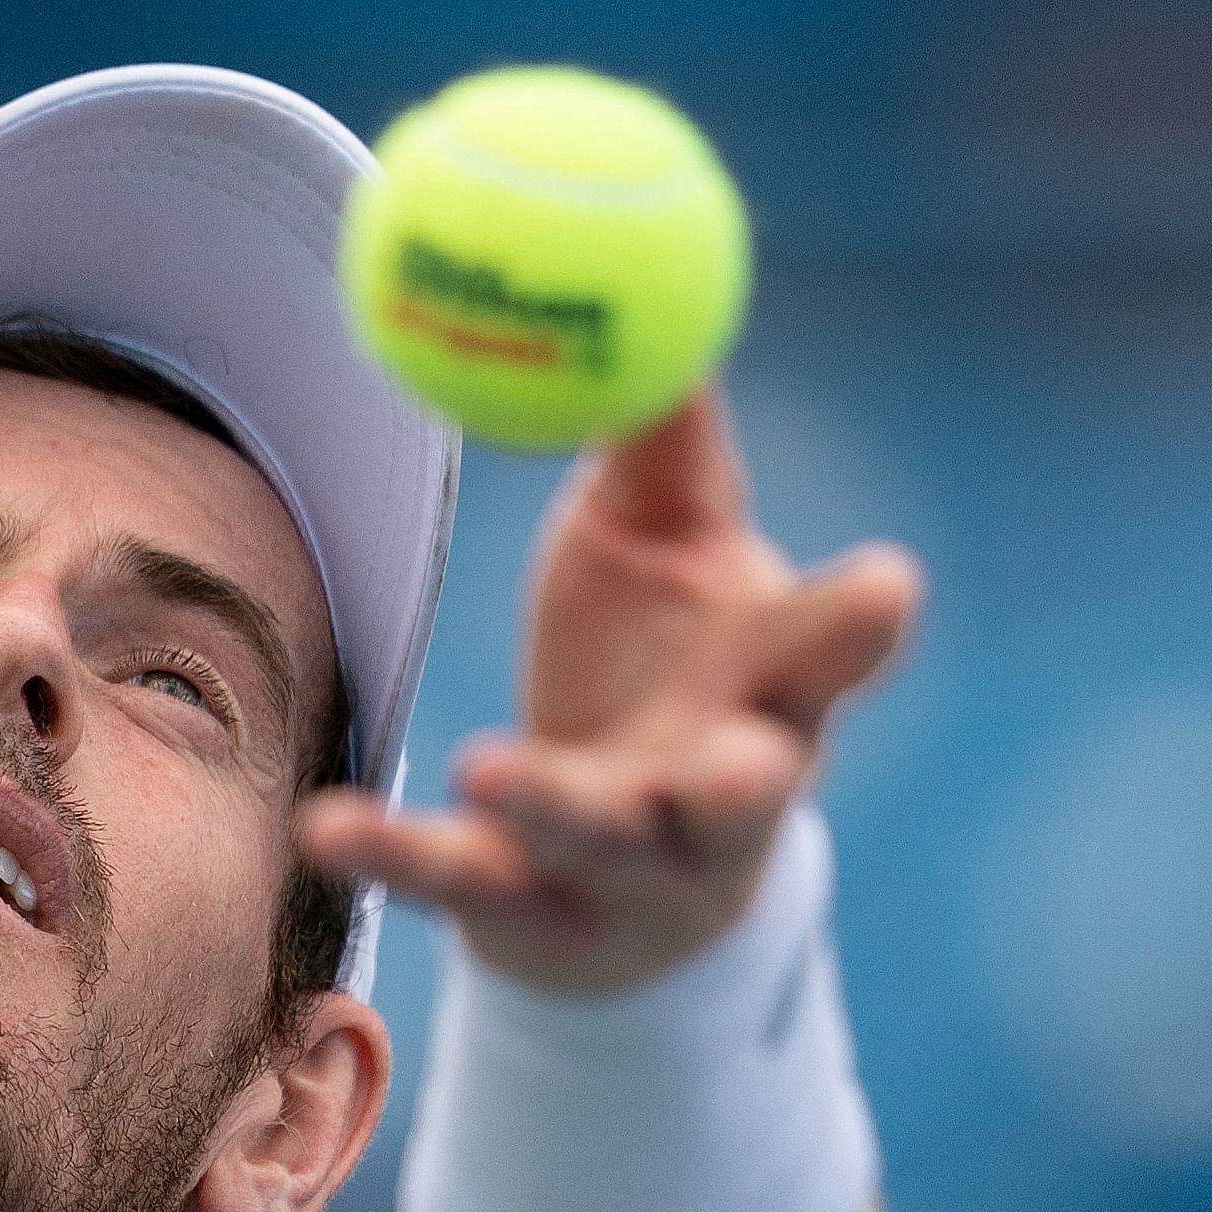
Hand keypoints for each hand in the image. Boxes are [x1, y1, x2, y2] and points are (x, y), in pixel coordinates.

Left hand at [299, 388, 921, 993]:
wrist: (612, 860)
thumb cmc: (652, 661)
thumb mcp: (661, 544)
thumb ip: (665, 440)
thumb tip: (655, 293)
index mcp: (768, 693)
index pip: (828, 657)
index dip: (861, 626)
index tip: (887, 584)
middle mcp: (719, 797)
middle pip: (748, 792)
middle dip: (745, 781)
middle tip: (734, 760)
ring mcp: (630, 872)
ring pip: (599, 847)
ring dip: (552, 807)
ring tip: (486, 766)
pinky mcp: (535, 919)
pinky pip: (461, 886)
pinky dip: (393, 855)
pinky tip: (323, 826)